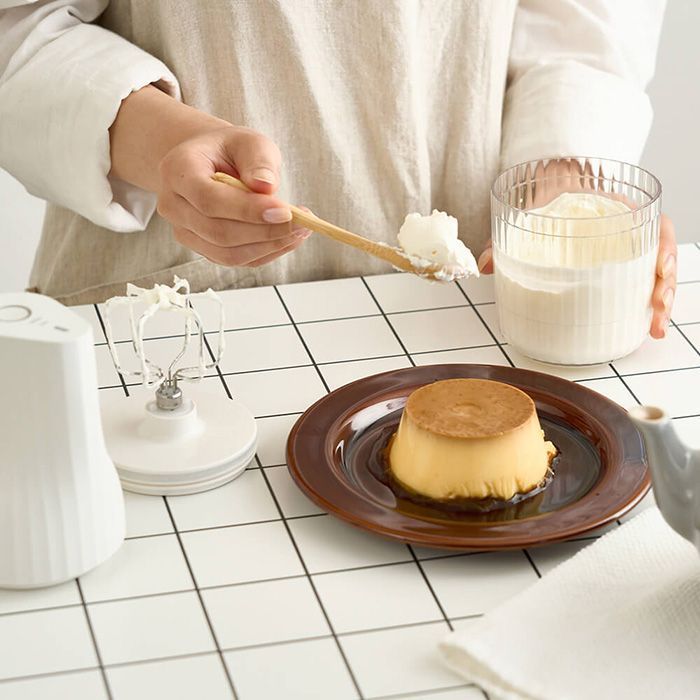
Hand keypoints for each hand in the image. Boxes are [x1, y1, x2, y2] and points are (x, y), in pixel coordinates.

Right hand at [157, 126, 309, 266]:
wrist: (210, 164)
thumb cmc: (229, 150)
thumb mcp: (248, 141)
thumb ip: (258, 160)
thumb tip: (266, 188)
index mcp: (177, 171)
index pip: (209, 199)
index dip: (247, 210)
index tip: (286, 211)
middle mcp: (173, 206)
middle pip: (218, 232)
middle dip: (265, 232)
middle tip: (303, 223)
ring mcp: (184, 232)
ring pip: (228, 254)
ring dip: (269, 247)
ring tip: (302, 231)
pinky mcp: (203, 249)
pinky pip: (236, 260)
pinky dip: (266, 253)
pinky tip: (288, 239)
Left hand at [477, 157, 676, 337]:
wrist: (547, 190)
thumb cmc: (546, 198)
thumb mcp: (528, 209)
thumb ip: (503, 235)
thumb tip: (483, 264)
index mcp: (617, 209)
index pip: (653, 225)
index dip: (663, 247)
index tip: (660, 267)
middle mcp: (628, 230)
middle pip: (660, 255)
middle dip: (665, 283)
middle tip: (657, 304)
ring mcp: (625, 250)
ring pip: (655, 274)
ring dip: (661, 300)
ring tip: (655, 325)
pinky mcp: (619, 268)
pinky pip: (640, 285)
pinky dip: (645, 306)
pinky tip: (647, 327)